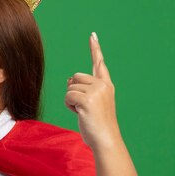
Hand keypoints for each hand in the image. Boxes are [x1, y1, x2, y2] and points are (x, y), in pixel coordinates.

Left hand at [65, 33, 121, 150]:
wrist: (106, 139)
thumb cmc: (97, 125)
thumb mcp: (92, 104)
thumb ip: (83, 90)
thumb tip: (69, 79)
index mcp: (107, 85)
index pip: (99, 63)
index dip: (95, 49)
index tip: (92, 36)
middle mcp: (103, 85)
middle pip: (75, 77)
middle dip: (73, 92)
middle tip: (84, 107)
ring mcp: (96, 91)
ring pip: (70, 87)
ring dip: (71, 101)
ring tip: (84, 112)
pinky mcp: (88, 99)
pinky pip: (68, 96)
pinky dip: (69, 106)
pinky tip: (80, 114)